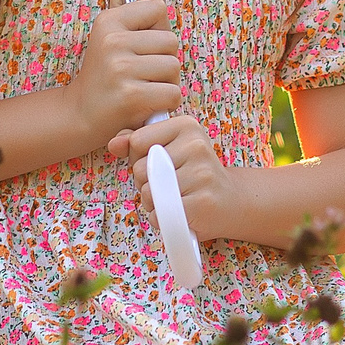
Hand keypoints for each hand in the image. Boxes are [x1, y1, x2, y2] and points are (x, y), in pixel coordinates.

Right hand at [67, 0, 180, 149]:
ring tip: (146, 88)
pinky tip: (149, 104)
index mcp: (108, 21)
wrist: (80, 115)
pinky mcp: (131, 96)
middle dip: (165, 59)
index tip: (141, 47)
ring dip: (168, 82)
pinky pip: (172, 93)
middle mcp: (112, 41)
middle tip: (145, 74)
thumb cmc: (104, 74)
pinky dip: (167, 102)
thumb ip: (125, 13)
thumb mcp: (108, 38)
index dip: (157, 30)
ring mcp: (121, 68)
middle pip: (170, 40)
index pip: (158, 8)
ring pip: (174, 66)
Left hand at [110, 114, 231, 241]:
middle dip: (145, 182)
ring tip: (175, 199)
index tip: (159, 163)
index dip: (139, 158)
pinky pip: (160, 214)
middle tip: (169, 185)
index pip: (137, 141)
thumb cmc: (193, 174)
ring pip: (147, 193)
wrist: (231, 201)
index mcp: (186, 125)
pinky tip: (179, 214)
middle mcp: (196, 145)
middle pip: (139, 168)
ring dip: (153, 203)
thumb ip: (138, 142)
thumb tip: (113, 143)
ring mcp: (201, 173)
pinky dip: (162, 220)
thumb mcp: (168, 149)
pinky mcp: (202, 202)